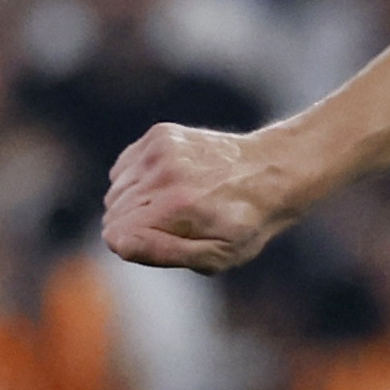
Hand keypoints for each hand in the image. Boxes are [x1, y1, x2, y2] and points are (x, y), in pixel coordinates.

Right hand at [102, 122, 302, 274]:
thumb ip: (166, 253)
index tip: (162, 242)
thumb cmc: (249, 222)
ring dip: (138, 203)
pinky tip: (172, 183)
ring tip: (178, 203)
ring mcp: (159, 150)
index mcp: (176, 208)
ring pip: (116, 191)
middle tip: (178, 224)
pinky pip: (124, 168)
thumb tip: (122, 244)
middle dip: (138, 227)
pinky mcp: (159, 135)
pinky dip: (139, 180)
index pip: (116, 237)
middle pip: (114, 215)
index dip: (136, 246)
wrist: (275, 170)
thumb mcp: (219, 255)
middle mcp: (163, 175)